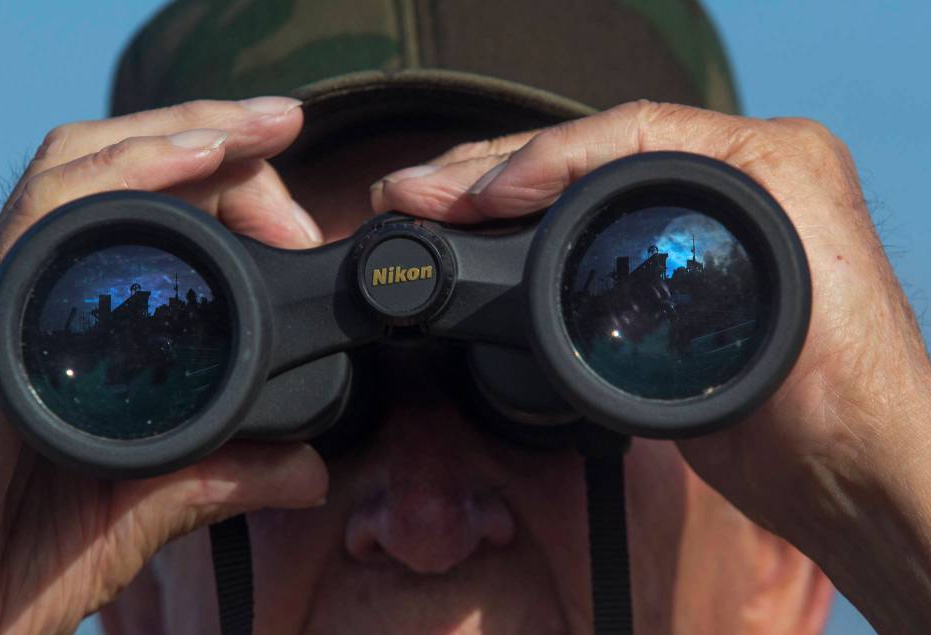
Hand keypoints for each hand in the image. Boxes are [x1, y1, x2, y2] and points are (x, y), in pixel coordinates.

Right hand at [0, 97, 328, 634]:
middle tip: (292, 151)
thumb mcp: (139, 511)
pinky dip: (129, 166)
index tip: (302, 225)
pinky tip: (200, 151)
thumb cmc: (7, 564)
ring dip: (186, 131)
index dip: (232, 199)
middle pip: (127, 179)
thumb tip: (308, 470)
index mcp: (75, 337)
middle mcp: (36, 303)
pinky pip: (50, 209)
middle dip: (222, 152)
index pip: (151, 226)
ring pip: (87, 166)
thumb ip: (219, 480)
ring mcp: (4, 304)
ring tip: (264, 125)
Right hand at [370, 100, 930, 632]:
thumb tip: (588, 236)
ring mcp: (691, 219)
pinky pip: (580, 227)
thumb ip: (699, 253)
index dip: (538, 158)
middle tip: (413, 188)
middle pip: (587, 150)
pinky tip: (475, 234)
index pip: (628, 133)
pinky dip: (519, 230)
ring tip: (425, 201)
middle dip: (490, 169)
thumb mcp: (780, 302)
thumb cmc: (844, 395)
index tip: (472, 196)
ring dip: (492, 192)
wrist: (847, 468)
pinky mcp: (664, 265)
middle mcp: (730, 175)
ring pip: (574, 184)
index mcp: (766, 160)